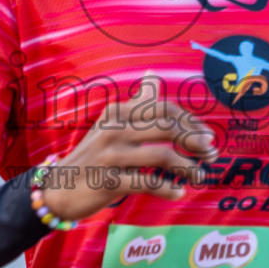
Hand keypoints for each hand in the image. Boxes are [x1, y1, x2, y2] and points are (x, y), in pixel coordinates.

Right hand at [41, 72, 218, 222]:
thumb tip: (153, 75)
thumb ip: (136, 103)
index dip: (190, 121)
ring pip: (162, 155)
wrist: (57, 188)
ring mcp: (110, 155)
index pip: (163, 108)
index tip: (206, 136)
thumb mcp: (111, 124)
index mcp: (118, 112)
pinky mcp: (108, 181)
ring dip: (188, 168)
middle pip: (167, 127)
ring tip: (199, 177)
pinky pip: (148, 183)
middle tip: (211, 154)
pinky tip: (177, 192)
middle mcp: (114, 129)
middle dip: (195, 141)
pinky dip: (168, 189)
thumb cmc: (92, 156)